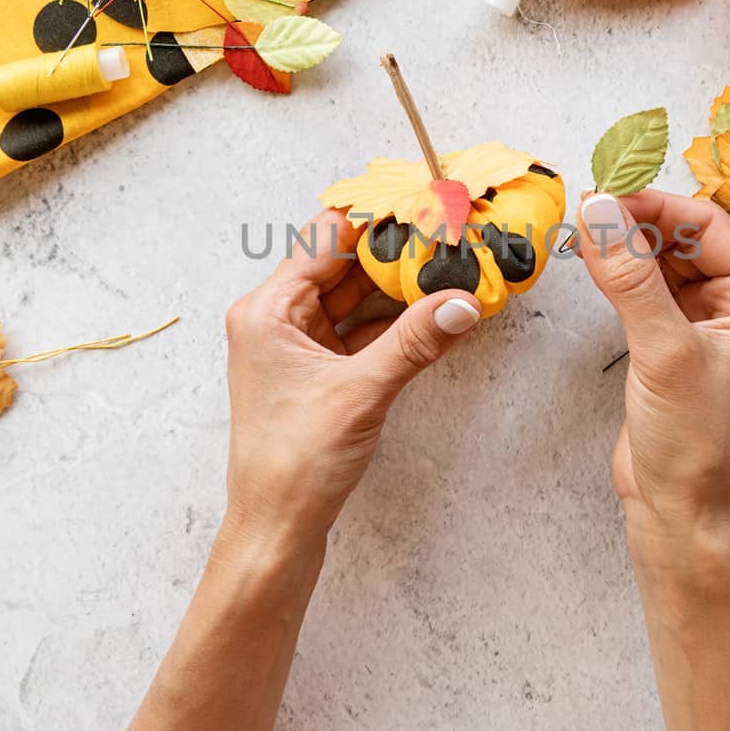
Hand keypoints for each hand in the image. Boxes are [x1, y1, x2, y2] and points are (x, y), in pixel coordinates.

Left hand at [223, 209, 481, 546]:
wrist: (276, 530)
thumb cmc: (294, 464)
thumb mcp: (362, 392)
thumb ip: (415, 342)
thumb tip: (461, 302)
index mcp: (268, 310)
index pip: (326, 238)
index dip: (375, 216)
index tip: (421, 200)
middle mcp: (277, 320)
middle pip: (342, 264)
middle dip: (396, 250)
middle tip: (448, 232)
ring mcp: (297, 347)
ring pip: (355, 298)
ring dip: (399, 287)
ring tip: (450, 267)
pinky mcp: (318, 374)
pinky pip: (361, 332)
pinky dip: (396, 323)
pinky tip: (436, 314)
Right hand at [576, 190, 729, 541]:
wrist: (681, 513)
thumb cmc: (694, 443)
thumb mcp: (663, 351)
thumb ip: (629, 276)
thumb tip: (597, 209)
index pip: (707, 227)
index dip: (653, 206)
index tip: (601, 194)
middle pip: (685, 239)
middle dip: (636, 221)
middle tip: (584, 210)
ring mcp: (707, 326)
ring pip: (663, 263)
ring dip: (624, 246)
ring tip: (581, 233)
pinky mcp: (673, 345)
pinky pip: (648, 291)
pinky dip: (620, 275)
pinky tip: (594, 265)